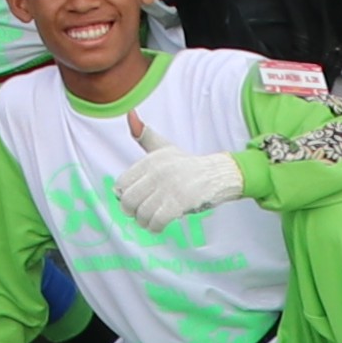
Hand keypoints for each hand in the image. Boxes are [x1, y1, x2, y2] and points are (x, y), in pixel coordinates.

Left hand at [115, 144, 247, 227]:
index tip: (134, 200)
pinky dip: (155, 227)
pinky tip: (159, 226)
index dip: (124, 196)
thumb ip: (145, 136)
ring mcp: (168, 187)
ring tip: (150, 222)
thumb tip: (130, 115)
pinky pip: (157, 221)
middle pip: (128, 200)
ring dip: (144, 222)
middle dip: (132, 212)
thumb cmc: (188, 164)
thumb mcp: (164, 147)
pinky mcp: (180, 202)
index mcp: (150, 159)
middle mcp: (157, 172)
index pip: (122, 183)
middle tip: (139, 215)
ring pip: (141, 213)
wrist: (219, 174)